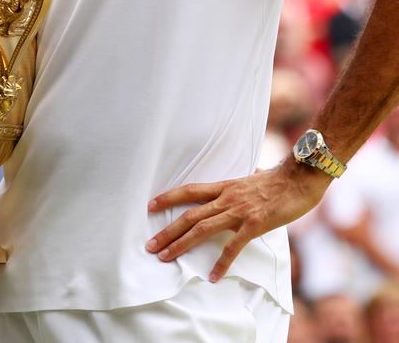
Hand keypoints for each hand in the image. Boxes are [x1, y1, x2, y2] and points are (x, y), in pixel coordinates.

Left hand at [146, 158, 330, 280]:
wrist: (300, 178)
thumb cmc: (280, 179)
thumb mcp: (255, 176)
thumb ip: (247, 180)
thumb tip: (252, 173)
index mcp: (225, 186)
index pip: (190, 191)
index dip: (169, 197)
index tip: (151, 206)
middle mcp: (227, 198)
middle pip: (189, 214)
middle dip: (168, 231)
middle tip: (150, 245)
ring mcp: (239, 211)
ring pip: (202, 228)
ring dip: (181, 244)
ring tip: (166, 257)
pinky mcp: (254, 224)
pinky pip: (234, 246)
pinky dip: (222, 262)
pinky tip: (213, 276)